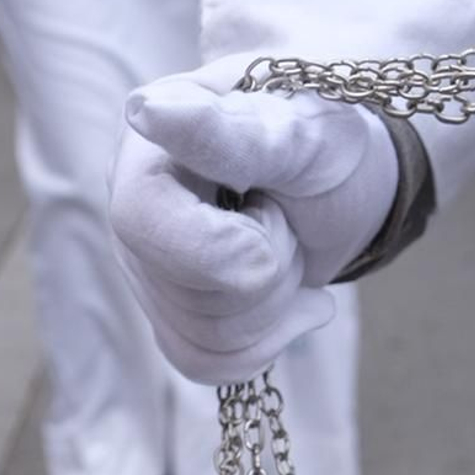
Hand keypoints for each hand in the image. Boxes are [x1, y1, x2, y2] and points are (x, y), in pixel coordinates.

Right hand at [109, 55, 396, 384]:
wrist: (343, 179)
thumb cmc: (325, 139)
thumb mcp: (302, 131)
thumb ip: (230, 133)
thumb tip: (145, 112)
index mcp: (149, 143)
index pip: (143, 220)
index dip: (219, 241)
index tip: (272, 208)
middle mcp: (132, 205)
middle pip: (186, 295)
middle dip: (267, 272)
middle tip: (286, 220)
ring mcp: (145, 263)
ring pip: (202, 338)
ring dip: (275, 305)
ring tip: (288, 248)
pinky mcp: (168, 309)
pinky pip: (203, 362)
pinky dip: (265, 342)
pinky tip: (296, 303)